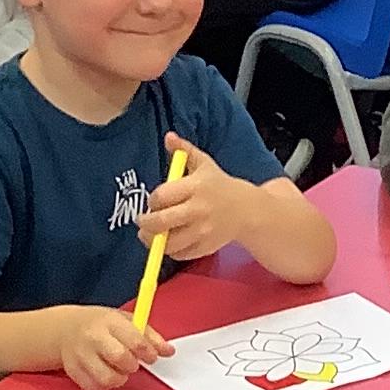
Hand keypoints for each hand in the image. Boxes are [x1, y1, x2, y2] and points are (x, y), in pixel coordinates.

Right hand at [61, 305, 171, 389]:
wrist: (65, 329)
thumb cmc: (101, 325)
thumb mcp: (126, 321)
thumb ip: (149, 336)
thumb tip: (169, 351)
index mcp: (109, 322)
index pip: (134, 340)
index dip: (148, 352)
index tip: (151, 356)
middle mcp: (93, 337)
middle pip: (120, 358)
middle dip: (132, 365)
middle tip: (131, 363)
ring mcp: (80, 355)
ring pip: (108, 378)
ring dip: (119, 378)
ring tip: (118, 370)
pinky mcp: (74, 372)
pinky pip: (96, 388)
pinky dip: (105, 386)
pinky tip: (104, 374)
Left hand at [139, 136, 249, 263]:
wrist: (247, 210)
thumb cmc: (219, 185)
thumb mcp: (204, 163)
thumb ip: (184, 150)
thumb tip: (168, 136)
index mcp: (196, 187)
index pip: (162, 196)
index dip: (152, 200)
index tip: (153, 202)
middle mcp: (198, 210)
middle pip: (161, 222)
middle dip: (145, 224)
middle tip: (141, 222)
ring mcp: (202, 231)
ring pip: (169, 243)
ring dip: (153, 241)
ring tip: (150, 235)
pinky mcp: (205, 247)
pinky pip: (180, 254)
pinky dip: (170, 250)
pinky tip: (168, 242)